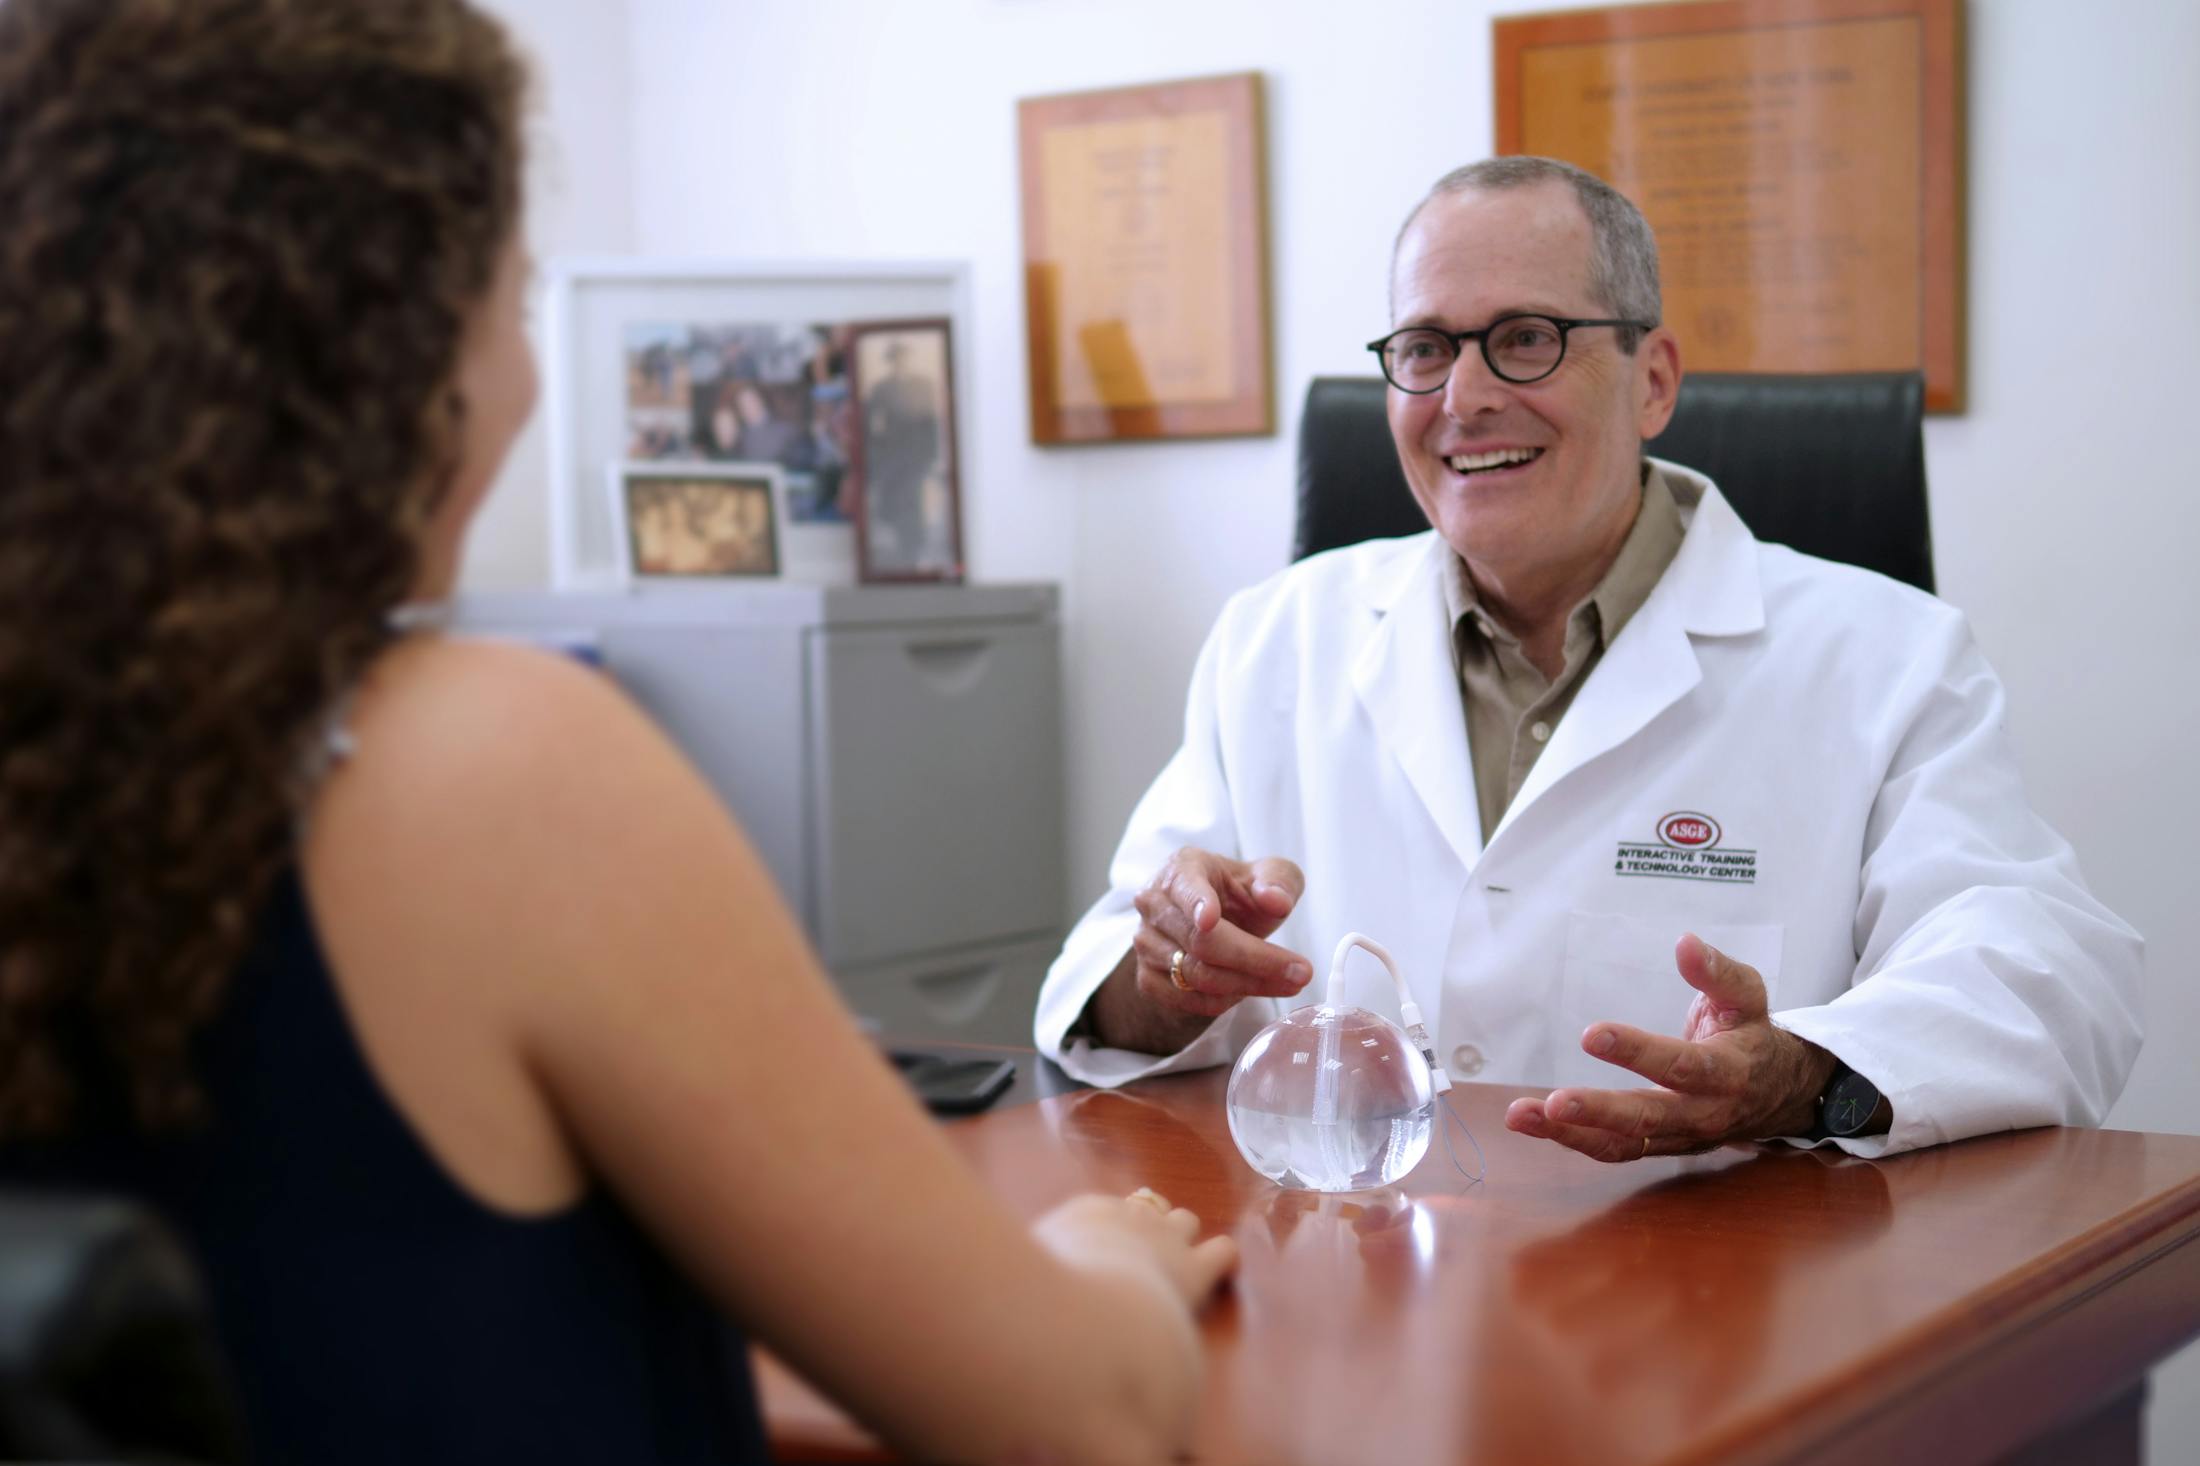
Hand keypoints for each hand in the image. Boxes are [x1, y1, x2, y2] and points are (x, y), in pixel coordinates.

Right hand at [1032, 1190, 1237, 1308]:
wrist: (1080, 1317)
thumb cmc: (1041, 1300)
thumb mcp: (1025, 1273)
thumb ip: (1037, 1264)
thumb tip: (1028, 1277)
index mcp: (1087, 1213)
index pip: (1108, 1212)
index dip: (1110, 1237)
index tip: (1102, 1263)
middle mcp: (1129, 1217)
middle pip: (1149, 1207)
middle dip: (1149, 1230)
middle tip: (1137, 1268)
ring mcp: (1164, 1239)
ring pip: (1186, 1220)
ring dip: (1182, 1241)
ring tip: (1173, 1272)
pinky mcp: (1194, 1271)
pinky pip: (1224, 1250)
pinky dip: (1221, 1261)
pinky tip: (1213, 1278)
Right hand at [1128, 848, 1310, 1020]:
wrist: (1213, 924)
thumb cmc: (1240, 895)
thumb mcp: (1270, 876)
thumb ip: (1279, 880)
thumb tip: (1276, 900)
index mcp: (1182, 868)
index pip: (1186, 887)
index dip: (1198, 903)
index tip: (1211, 919)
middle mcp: (1155, 903)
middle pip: (1201, 942)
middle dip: (1256, 960)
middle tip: (1301, 972)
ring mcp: (1146, 943)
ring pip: (1197, 975)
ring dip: (1249, 985)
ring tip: (1290, 982)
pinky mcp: (1148, 978)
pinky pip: (1188, 1000)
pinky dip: (1225, 1001)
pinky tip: (1251, 989)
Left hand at [1504, 933, 1836, 1161]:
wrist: (1779, 1093)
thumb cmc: (1750, 1035)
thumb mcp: (1747, 997)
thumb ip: (1718, 972)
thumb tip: (1685, 942)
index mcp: (1727, 1072)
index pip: (1681, 1065)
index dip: (1638, 1052)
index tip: (1592, 1033)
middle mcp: (1703, 1113)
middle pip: (1649, 1119)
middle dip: (1600, 1112)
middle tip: (1555, 1102)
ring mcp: (1678, 1136)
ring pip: (1624, 1144)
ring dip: (1570, 1134)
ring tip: (1520, 1115)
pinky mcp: (1658, 1146)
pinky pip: (1614, 1150)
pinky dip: (1572, 1140)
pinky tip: (1533, 1123)